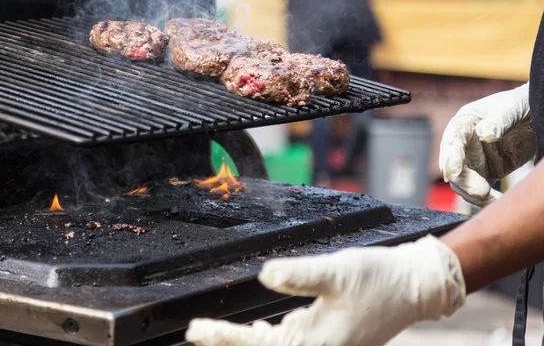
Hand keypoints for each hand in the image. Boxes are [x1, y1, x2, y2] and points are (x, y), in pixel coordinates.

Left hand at [186, 235, 464, 345]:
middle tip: (196, 332)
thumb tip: (264, 276)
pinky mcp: (328, 336)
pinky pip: (289, 341)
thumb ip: (298, 275)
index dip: (224, 338)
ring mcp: (324, 345)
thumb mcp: (336, 272)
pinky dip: (268, 337)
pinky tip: (255, 332)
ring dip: (245, 340)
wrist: (413, 285)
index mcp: (319, 345)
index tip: (196, 329)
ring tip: (214, 332)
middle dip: (230, 341)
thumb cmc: (378, 278)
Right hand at [440, 83, 534, 206]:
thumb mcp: (508, 109)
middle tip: (482, 192)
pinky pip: (479, 190)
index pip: (451, 142)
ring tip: (494, 200)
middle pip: (453, 167)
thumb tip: (483, 133)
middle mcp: (463, 144)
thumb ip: (497, 121)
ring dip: (474, 195)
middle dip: (464, 182)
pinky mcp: (486, 172)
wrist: (534, 114)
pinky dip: (486, 200)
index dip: (450, 158)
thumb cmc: (518, 105)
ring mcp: (473, 159)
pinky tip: (500, 202)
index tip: (451, 173)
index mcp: (464, 124)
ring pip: (463, 183)